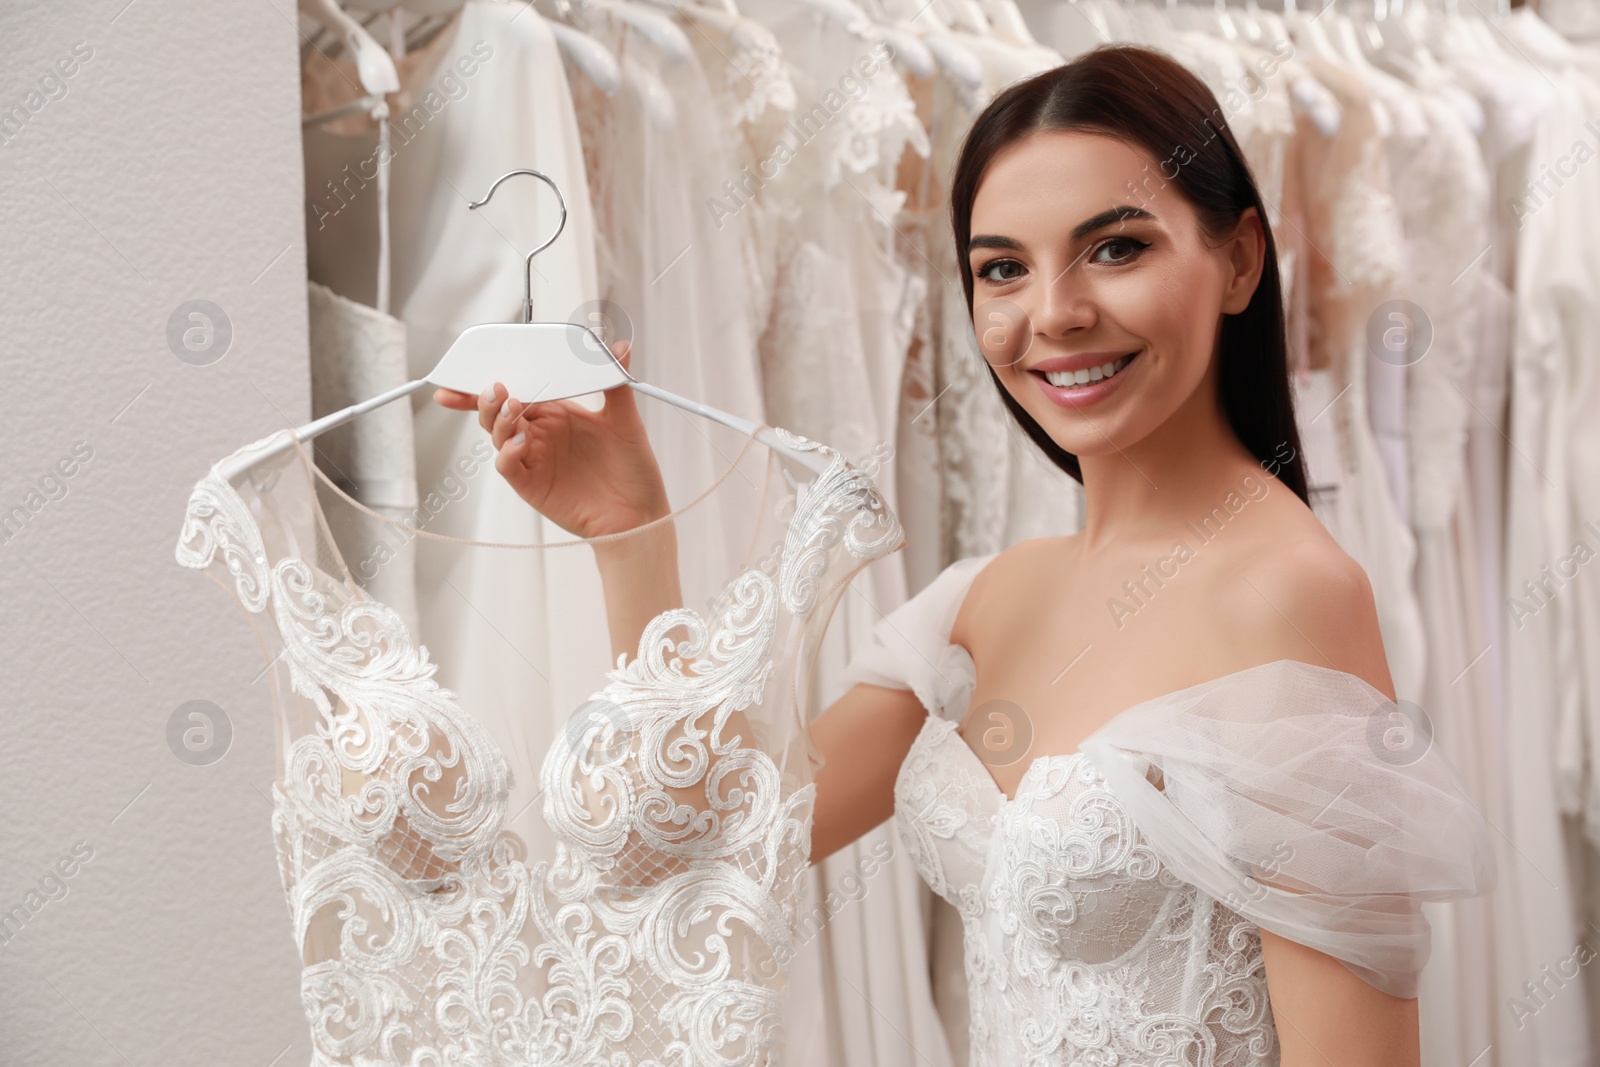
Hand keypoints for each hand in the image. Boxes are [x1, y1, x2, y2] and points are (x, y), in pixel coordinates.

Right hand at [432, 340, 669, 538]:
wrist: (640, 515)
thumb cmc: (633, 470)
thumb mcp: (625, 420)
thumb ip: (616, 381)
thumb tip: (619, 346)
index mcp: (557, 414)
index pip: (521, 389)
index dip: (496, 378)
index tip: (476, 362)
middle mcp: (541, 435)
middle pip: (499, 410)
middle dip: (485, 396)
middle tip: (493, 386)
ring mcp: (534, 459)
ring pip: (499, 434)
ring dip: (498, 419)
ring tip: (512, 405)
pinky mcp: (532, 485)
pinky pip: (508, 467)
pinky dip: (508, 453)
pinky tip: (521, 443)